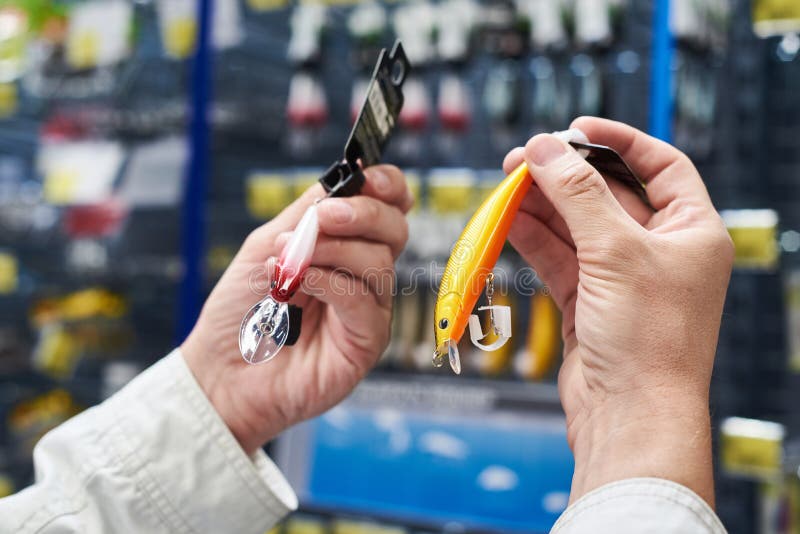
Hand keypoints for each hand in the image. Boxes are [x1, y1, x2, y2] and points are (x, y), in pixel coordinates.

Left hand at [181, 166, 411, 453]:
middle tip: (321, 219)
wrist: (223, 369)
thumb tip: (346, 180)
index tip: (367, 176)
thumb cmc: (242, 310)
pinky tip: (297, 284)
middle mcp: (365, 274)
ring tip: (287, 260)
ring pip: (379, 261)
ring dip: (331, 250)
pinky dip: (329, 282)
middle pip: (394, 228)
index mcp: (347, 245)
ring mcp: (370, 308)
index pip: (389, 206)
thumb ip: (306, 214)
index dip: (387, 185)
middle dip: (361, 213)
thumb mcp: (269, 244)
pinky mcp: (368, 341)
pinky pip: (363, 299)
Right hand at [503, 118, 733, 505]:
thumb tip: (545, 147)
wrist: (630, 416)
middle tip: (523, 158)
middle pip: (608, 194)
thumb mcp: (616, 251)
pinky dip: (534, 238)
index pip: (660, 164)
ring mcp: (622, 278)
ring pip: (577, 226)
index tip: (575, 127)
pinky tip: (509, 218)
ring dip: (542, 204)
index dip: (619, 140)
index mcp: (692, 232)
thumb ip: (578, 193)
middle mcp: (660, 252)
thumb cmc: (648, 340)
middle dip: (565, 175)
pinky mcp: (590, 303)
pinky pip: (559, 258)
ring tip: (506, 184)